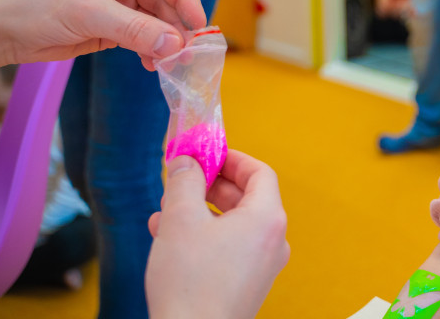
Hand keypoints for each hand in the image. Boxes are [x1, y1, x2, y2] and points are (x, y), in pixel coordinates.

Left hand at [0, 0, 206, 68]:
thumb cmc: (38, 5)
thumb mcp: (90, 13)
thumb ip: (135, 28)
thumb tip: (176, 45)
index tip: (198, 25)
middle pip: (165, 2)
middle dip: (176, 26)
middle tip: (186, 53)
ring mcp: (118, 5)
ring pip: (156, 23)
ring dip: (165, 42)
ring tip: (169, 64)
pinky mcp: (110, 28)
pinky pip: (141, 38)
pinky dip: (150, 51)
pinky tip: (153, 65)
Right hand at [146, 151, 289, 318]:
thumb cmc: (190, 283)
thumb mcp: (180, 219)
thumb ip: (184, 181)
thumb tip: (186, 161)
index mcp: (267, 219)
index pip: (259, 172)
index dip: (231, 158)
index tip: (206, 153)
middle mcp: (273, 241)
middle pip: (247, 198)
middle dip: (211, 185)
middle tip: (182, 179)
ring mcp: (263, 266)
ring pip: (233, 224)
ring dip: (201, 211)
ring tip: (166, 211)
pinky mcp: (247, 285)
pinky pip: (230, 248)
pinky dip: (205, 236)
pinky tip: (170, 239)